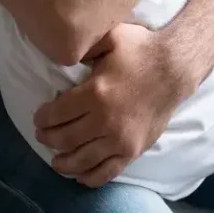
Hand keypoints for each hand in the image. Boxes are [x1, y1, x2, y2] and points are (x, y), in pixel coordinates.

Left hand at [33, 23, 192, 187]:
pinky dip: (89, 177)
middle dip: (47, 139)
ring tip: (55, 159)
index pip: (56, 114)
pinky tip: (79, 174)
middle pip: (64, 139)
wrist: (174, 68)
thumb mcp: (110, 37)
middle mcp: (104, 121)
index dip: (42, 118)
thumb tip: (63, 50)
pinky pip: (106, 172)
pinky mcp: (133, 150)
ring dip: (63, 162)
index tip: (38, 117)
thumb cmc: (141, 50)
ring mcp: (120, 139)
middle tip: (41, 135)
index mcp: (94, 93)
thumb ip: (85, 45)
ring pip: (82, 160)